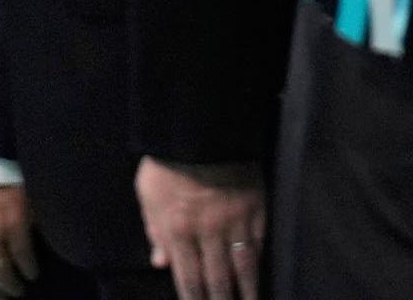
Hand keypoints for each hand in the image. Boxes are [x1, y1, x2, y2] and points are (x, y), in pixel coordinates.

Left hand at [140, 157, 267, 299]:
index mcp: (177, 231)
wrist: (200, 128)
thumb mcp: (149, 197)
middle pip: (216, 278)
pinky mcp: (256, 205)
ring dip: (247, 290)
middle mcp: (207, 231)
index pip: (188, 278)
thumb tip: (160, 262)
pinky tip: (263, 272)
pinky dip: (262, 260)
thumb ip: (155, 233)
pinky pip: (260, 239)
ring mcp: (235, 219)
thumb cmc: (168, 163)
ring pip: (242, 264)